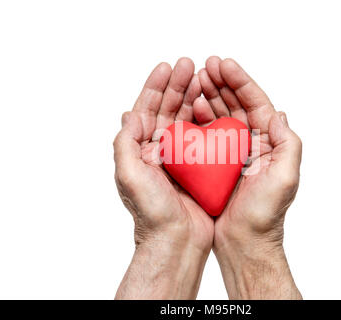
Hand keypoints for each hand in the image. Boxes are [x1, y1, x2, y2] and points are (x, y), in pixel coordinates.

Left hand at [113, 58, 213, 298]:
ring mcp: (179, 158)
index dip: (155, 87)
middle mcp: (158, 151)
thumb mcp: (129, 175)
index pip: (146, 109)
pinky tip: (214, 106)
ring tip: (203, 77)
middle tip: (189, 64)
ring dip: (192, 97)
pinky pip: (203, 137)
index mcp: (140, 150)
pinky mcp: (198, 166)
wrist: (177, 240)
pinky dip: (207, 119)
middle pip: (167, 109)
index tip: (167, 67)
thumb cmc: (152, 212)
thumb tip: (129, 114)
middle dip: (176, 86)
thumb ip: (125, 143)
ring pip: (185, 119)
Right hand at [197, 57, 301, 298]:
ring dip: (209, 97)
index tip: (224, 64)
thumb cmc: (265, 214)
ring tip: (196, 82)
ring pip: (221, 117)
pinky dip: (199, 120)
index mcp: (270, 143)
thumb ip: (288, 144)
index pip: (257, 103)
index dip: (241, 81)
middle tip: (205, 67)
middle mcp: (253, 144)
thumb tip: (279, 114)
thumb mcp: (285, 178)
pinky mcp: (217, 165)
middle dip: (222, 84)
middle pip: (237, 105)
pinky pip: (208, 136)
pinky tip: (190, 109)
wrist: (244, 242)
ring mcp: (233, 154)